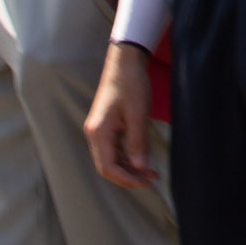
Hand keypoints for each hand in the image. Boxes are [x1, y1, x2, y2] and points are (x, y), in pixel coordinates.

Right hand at [85, 41, 157, 187]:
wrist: (124, 63)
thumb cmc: (130, 84)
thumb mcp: (138, 114)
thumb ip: (137, 142)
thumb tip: (139, 167)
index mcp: (99, 132)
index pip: (108, 167)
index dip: (126, 179)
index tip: (145, 181)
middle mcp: (94, 135)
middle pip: (107, 167)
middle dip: (128, 176)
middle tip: (150, 179)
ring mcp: (99, 132)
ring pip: (111, 160)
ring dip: (129, 168)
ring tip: (150, 171)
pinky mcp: (105, 128)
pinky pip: (114, 150)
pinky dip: (127, 158)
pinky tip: (141, 159)